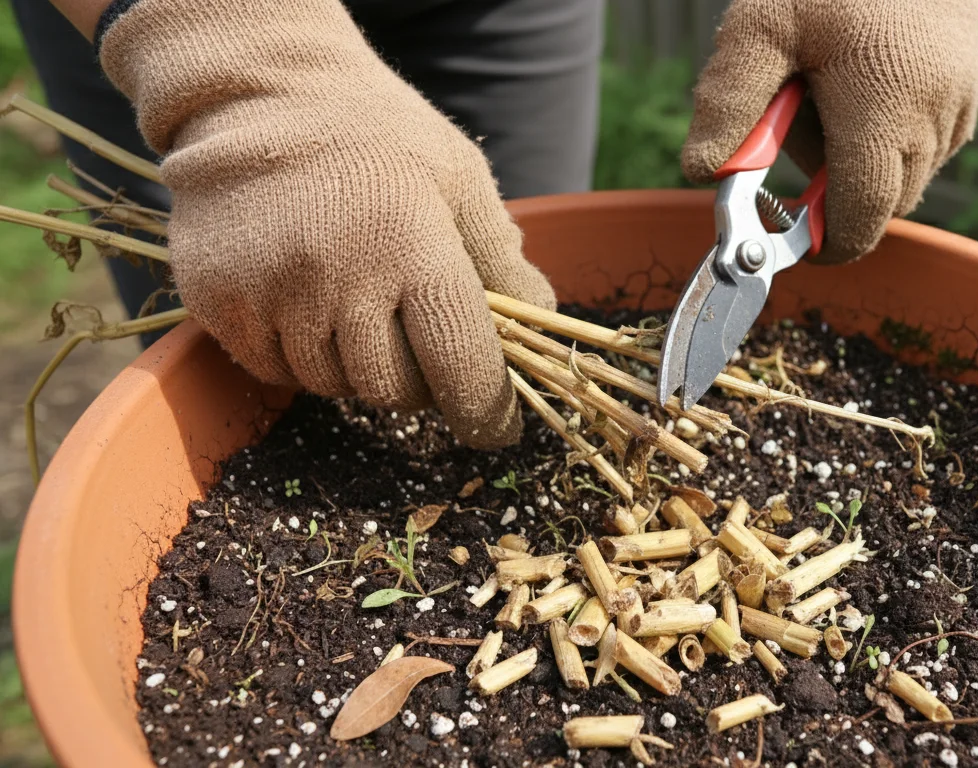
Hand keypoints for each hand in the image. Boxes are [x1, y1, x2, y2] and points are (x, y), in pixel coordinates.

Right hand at [99, 0, 554, 447]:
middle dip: (418, 382)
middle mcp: (338, 278)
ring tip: (358, 306)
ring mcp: (270, 295)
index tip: (496, 428)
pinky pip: (275, 369)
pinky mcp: (218, 304)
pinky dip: (302, 356)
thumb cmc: (375, 134)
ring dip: (357, 367)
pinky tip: (308, 303)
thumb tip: (541, 325)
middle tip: (420, 344)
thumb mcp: (458, 175)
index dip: (485, 409)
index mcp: (411, 244)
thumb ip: (501, 256)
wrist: (253, 92)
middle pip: (393, 390)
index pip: (459, 365)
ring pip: (333, 385)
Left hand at [682, 0, 977, 263]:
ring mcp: (960, 108)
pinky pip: (927, 150)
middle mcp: (935, 119)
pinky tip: (860, 87)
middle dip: (833, 194)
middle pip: (880, 205)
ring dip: (861, 166)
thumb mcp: (760, 26)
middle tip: (792, 126)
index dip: (824, 242)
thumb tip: (702, 171)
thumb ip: (730, 101)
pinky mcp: (970, 95)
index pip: (862, 217)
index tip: (790, 240)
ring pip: (905, 180)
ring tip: (827, 93)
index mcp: (885, 109)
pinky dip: (889, 142)